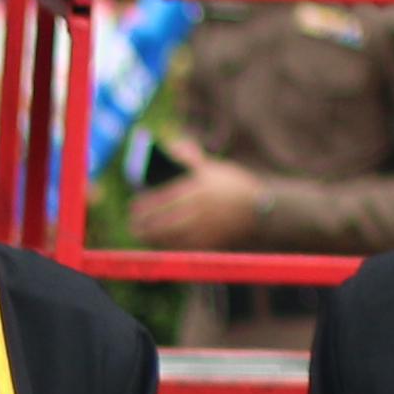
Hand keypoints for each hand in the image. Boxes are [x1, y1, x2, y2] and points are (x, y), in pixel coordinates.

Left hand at [127, 157, 267, 250]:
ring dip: (152, 238)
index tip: (133, 207)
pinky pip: (184, 248)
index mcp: (198, 187)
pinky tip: (160, 245)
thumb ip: (189, 156)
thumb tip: (168, 145)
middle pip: (163, 220)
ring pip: (171, 237)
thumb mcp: (212, 167)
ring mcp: (205, 227)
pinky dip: (169, 248)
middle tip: (133, 225)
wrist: (260, 208)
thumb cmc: (231, 184)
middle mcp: (200, 209)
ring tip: (141, 235)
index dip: (144, 205)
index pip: (163, 198)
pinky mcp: (210, 243)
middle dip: (144, 225)